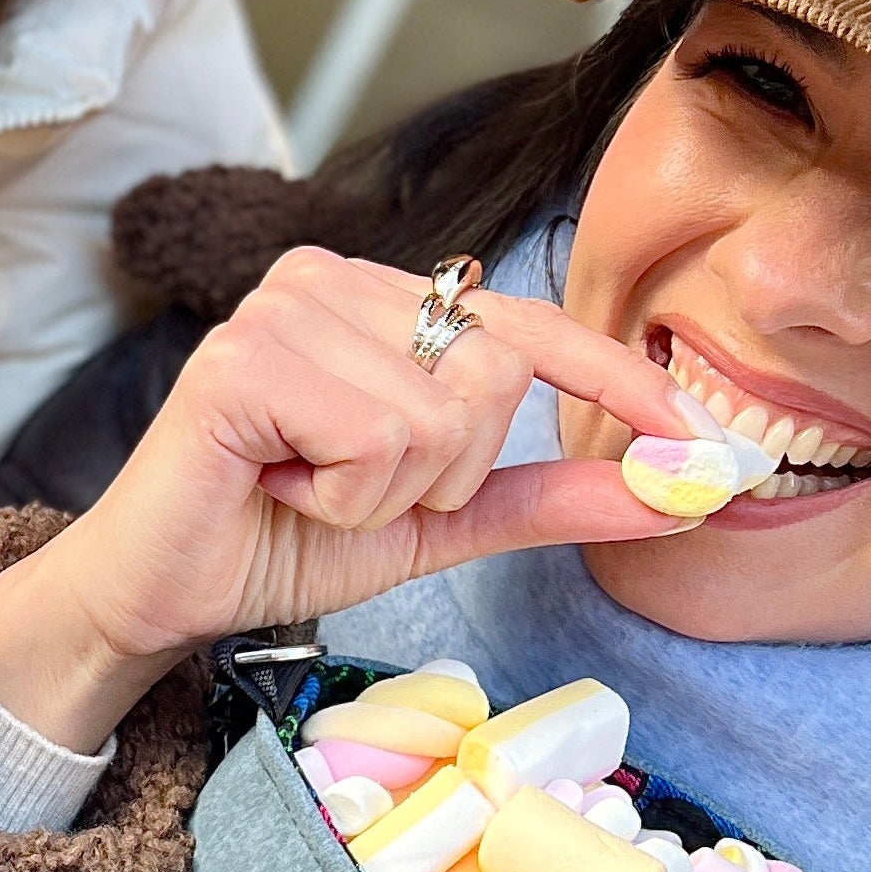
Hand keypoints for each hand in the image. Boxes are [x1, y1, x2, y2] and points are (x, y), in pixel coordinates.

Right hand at [0, 249, 706, 748]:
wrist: (159, 593)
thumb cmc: (279, 539)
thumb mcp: (437, 521)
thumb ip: (546, 497)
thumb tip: (680, 490)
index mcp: (376, 297)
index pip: (528, 324)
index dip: (622, 382)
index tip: (711, 448)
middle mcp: (330, 278)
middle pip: (495, 374)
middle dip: (447, 474)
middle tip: (350, 491)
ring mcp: (281, 307)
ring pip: (441, 415)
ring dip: (387, 494)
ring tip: (305, 489)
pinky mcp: (241, 359)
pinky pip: (378, 438)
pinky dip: (341, 493)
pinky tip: (276, 485)